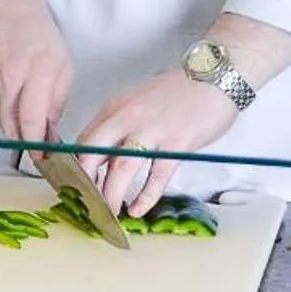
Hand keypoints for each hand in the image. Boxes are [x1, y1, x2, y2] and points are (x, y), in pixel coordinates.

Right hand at [0, 0, 71, 144]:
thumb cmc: (34, 28)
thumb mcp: (61, 61)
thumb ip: (57, 100)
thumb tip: (51, 132)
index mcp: (36, 71)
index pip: (31, 122)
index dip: (37, 146)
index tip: (43, 158)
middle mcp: (7, 77)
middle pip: (11, 128)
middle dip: (25, 139)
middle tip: (34, 140)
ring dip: (11, 123)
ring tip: (21, 105)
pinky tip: (6, 91)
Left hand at [74, 71, 238, 217]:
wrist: (214, 77)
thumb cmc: (177, 93)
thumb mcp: (137, 105)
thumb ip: (119, 129)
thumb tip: (104, 161)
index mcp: (114, 109)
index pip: (83, 142)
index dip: (76, 170)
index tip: (76, 190)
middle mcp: (127, 118)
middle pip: (93, 154)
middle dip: (85, 185)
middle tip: (86, 207)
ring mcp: (152, 130)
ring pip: (121, 167)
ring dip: (112, 194)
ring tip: (109, 215)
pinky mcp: (177, 143)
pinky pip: (157, 176)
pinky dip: (145, 196)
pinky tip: (137, 210)